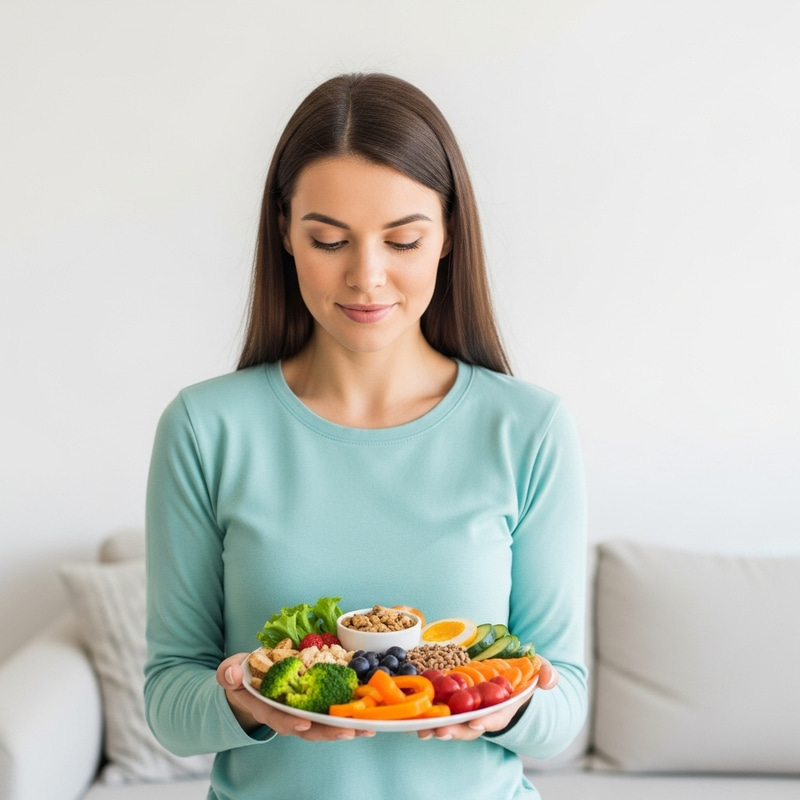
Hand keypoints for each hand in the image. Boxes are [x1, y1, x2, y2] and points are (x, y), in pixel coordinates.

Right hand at [217, 653, 374, 741]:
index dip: (289, 721)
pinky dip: (348, 715)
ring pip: (323, 724)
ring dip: (344, 727)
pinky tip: (367, 716)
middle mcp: (285, 713)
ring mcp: (300, 710)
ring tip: (366, 727)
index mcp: (264, 707)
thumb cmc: (241, 676)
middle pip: (307, 728)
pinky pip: (330, 712)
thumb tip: (231, 673)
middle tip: (348, 731)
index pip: (277, 717)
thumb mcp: (230, 671)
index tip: (303, 723)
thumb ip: (227, 673)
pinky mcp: (314, 703)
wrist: (248, 680)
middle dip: (327, 731)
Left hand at [416, 656, 558, 740]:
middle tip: (440, 731)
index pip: (497, 717)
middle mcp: (486, 713)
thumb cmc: (527, 675)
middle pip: (469, 726)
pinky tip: (414, 717)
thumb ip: (547, 674)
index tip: (476, 723)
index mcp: (506, 707)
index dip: (487, 721)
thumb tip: (549, 679)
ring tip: (422, 729)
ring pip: (453, 724)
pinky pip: (442, 712)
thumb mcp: (541, 671)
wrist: (514, 676)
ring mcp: (470, 710)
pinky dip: (429, 716)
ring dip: (437, 727)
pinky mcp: (457, 703)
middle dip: (455, 730)